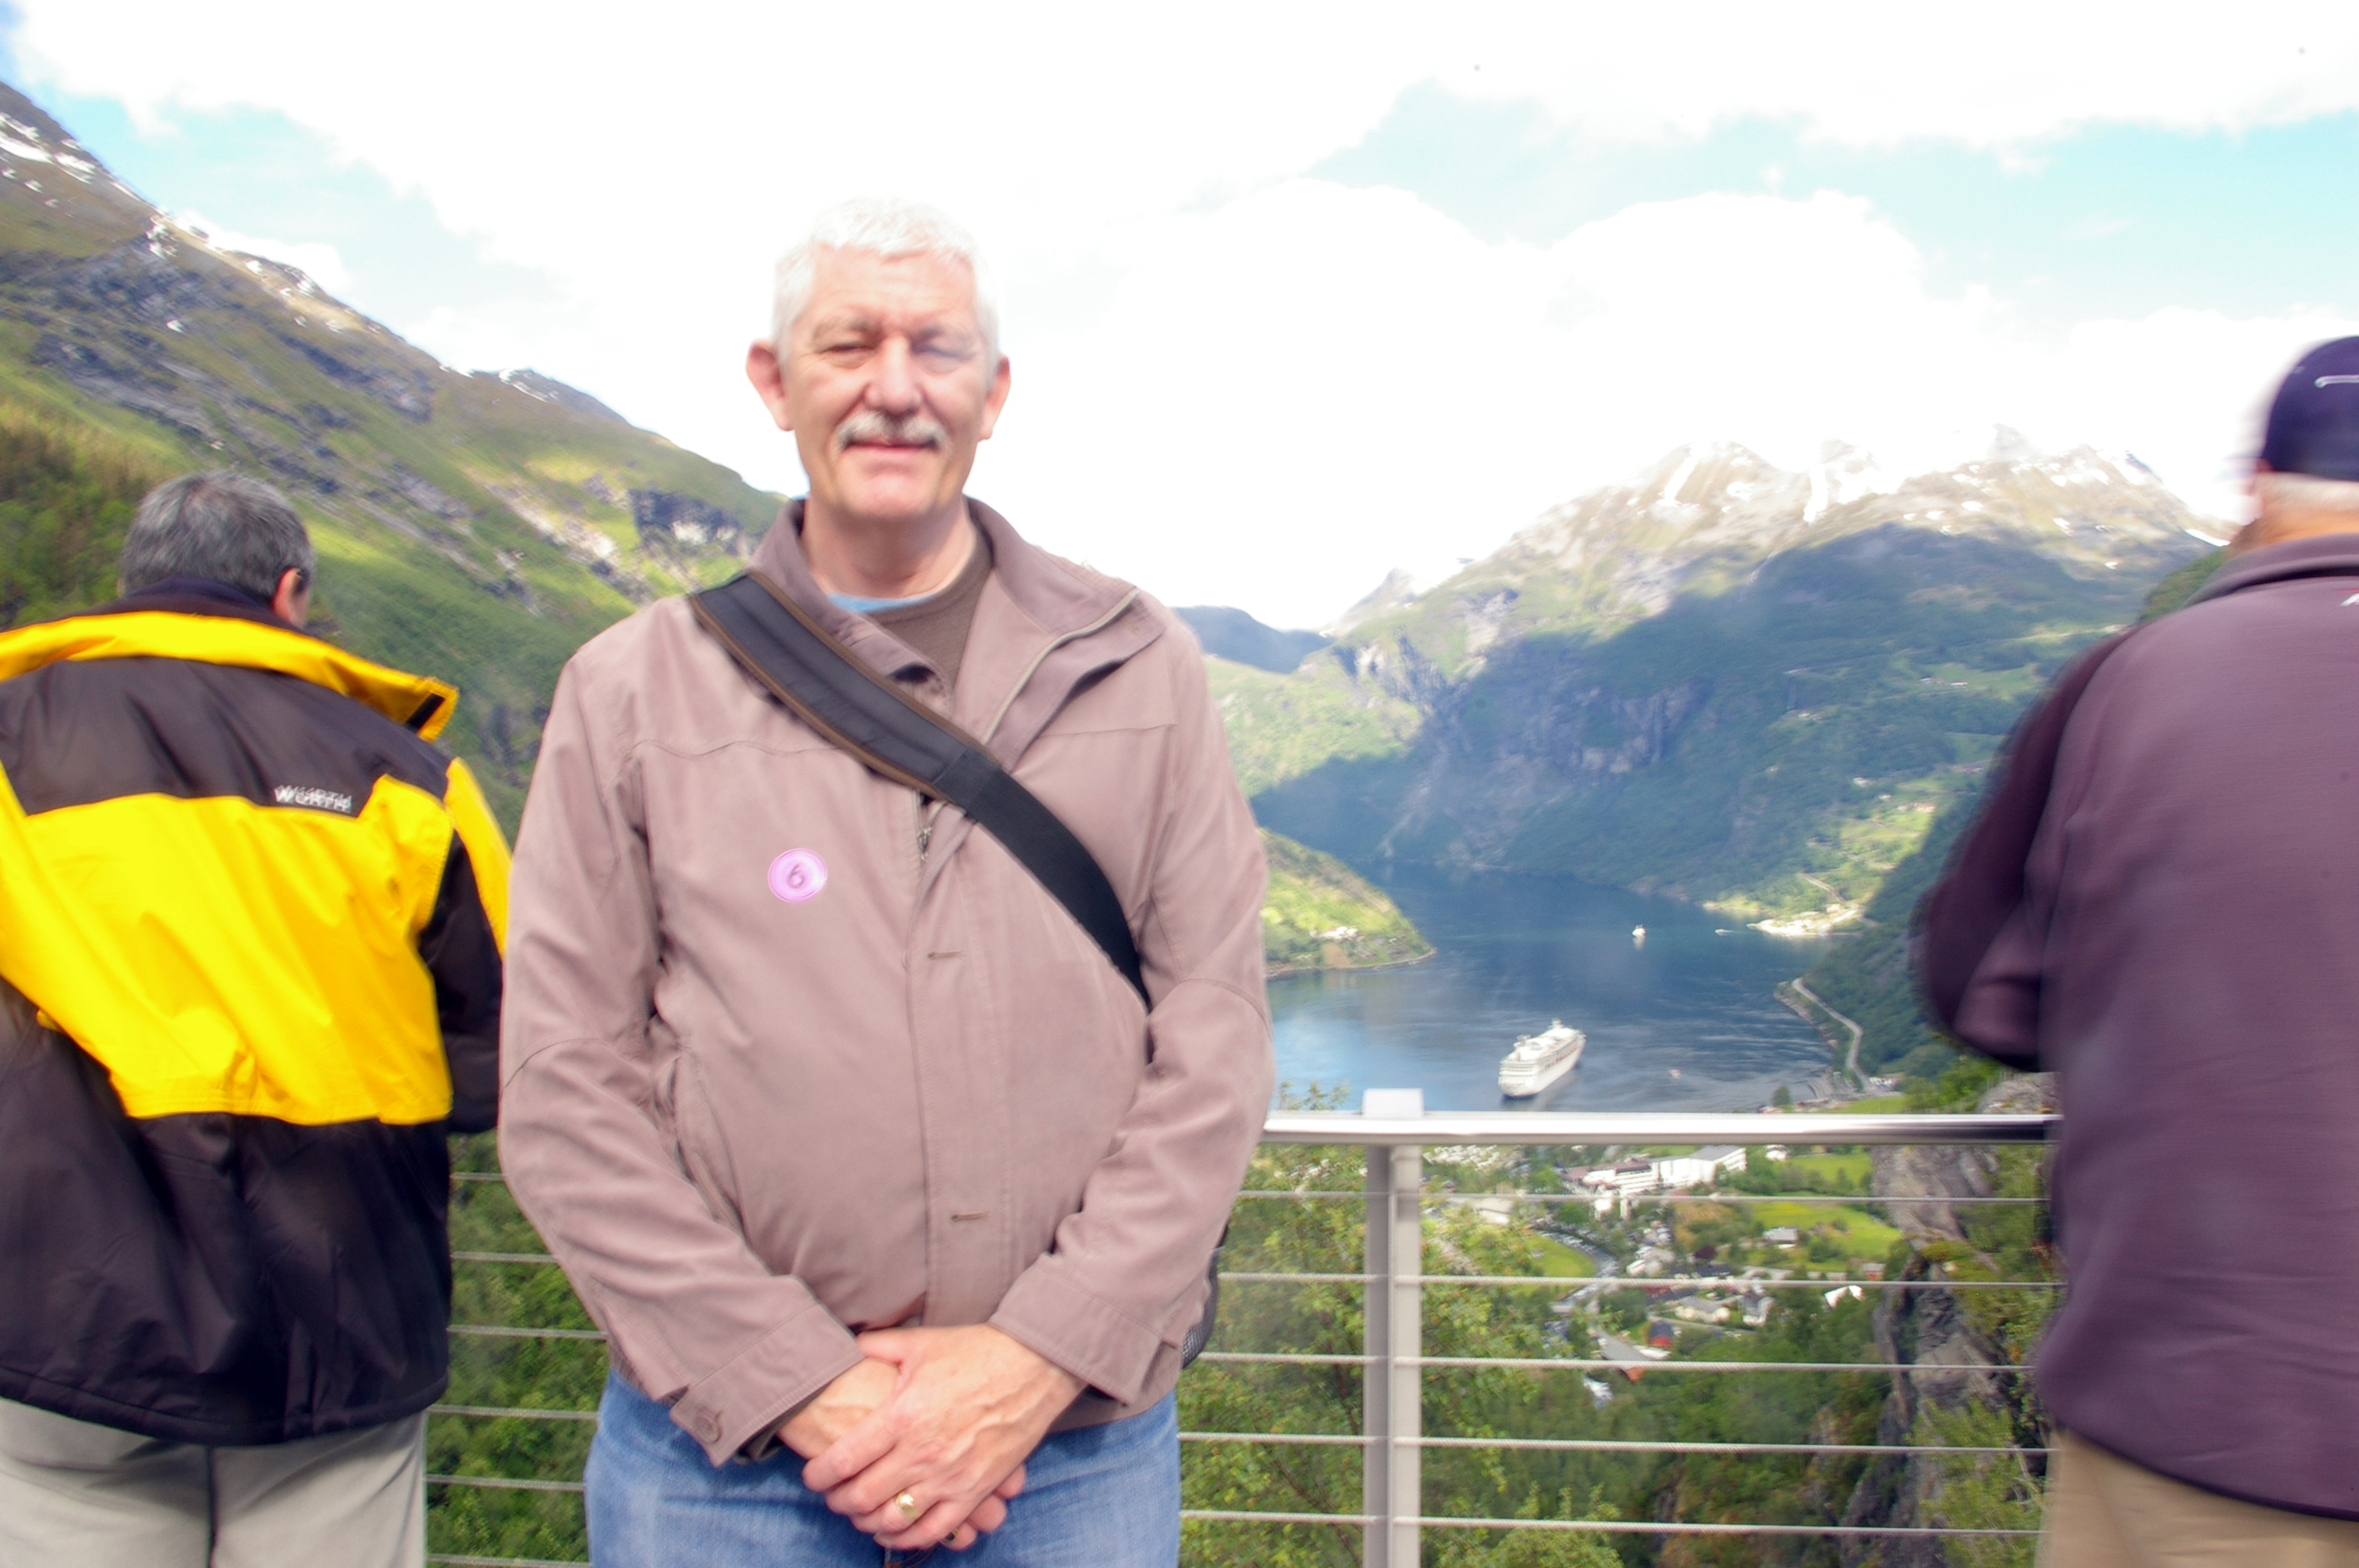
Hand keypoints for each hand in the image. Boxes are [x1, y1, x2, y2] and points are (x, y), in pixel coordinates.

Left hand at [780, 1356, 1017, 1549]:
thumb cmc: (976, 1351)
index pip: (844, 1459)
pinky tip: (895, 1531)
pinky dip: (908, 1537)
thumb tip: (851, 1345)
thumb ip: (879, 1346)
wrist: (1033, 1365)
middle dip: (839, 1501)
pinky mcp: (975, 1489)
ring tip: (860, 1514)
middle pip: (862, 1495)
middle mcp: (922, 1452)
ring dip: (868, 1522)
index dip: (819, 1474)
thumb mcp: (922, 1343)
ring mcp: (950, 1475)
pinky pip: (935, 1529)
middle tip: (832, 1497)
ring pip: (894, 1518)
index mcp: (902, 1416)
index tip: (812, 1476)